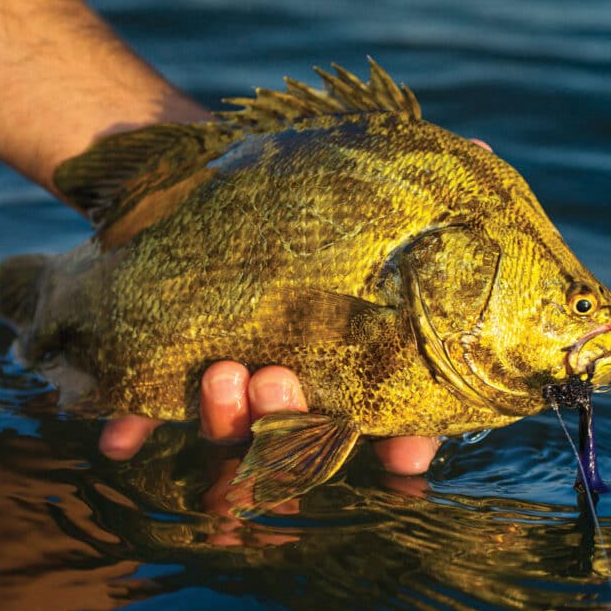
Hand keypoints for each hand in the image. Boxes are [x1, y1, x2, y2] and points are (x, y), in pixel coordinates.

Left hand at [100, 140, 494, 469]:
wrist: (190, 175)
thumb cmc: (291, 190)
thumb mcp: (355, 178)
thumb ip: (416, 186)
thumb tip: (489, 160)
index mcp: (344, 353)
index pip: (387, 417)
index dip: (402, 443)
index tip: (403, 450)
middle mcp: (289, 378)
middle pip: (301, 433)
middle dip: (292, 420)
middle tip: (278, 377)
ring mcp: (227, 380)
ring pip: (231, 433)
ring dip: (228, 420)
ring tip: (221, 372)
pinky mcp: (162, 369)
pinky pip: (146, 415)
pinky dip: (135, 427)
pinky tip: (121, 439)